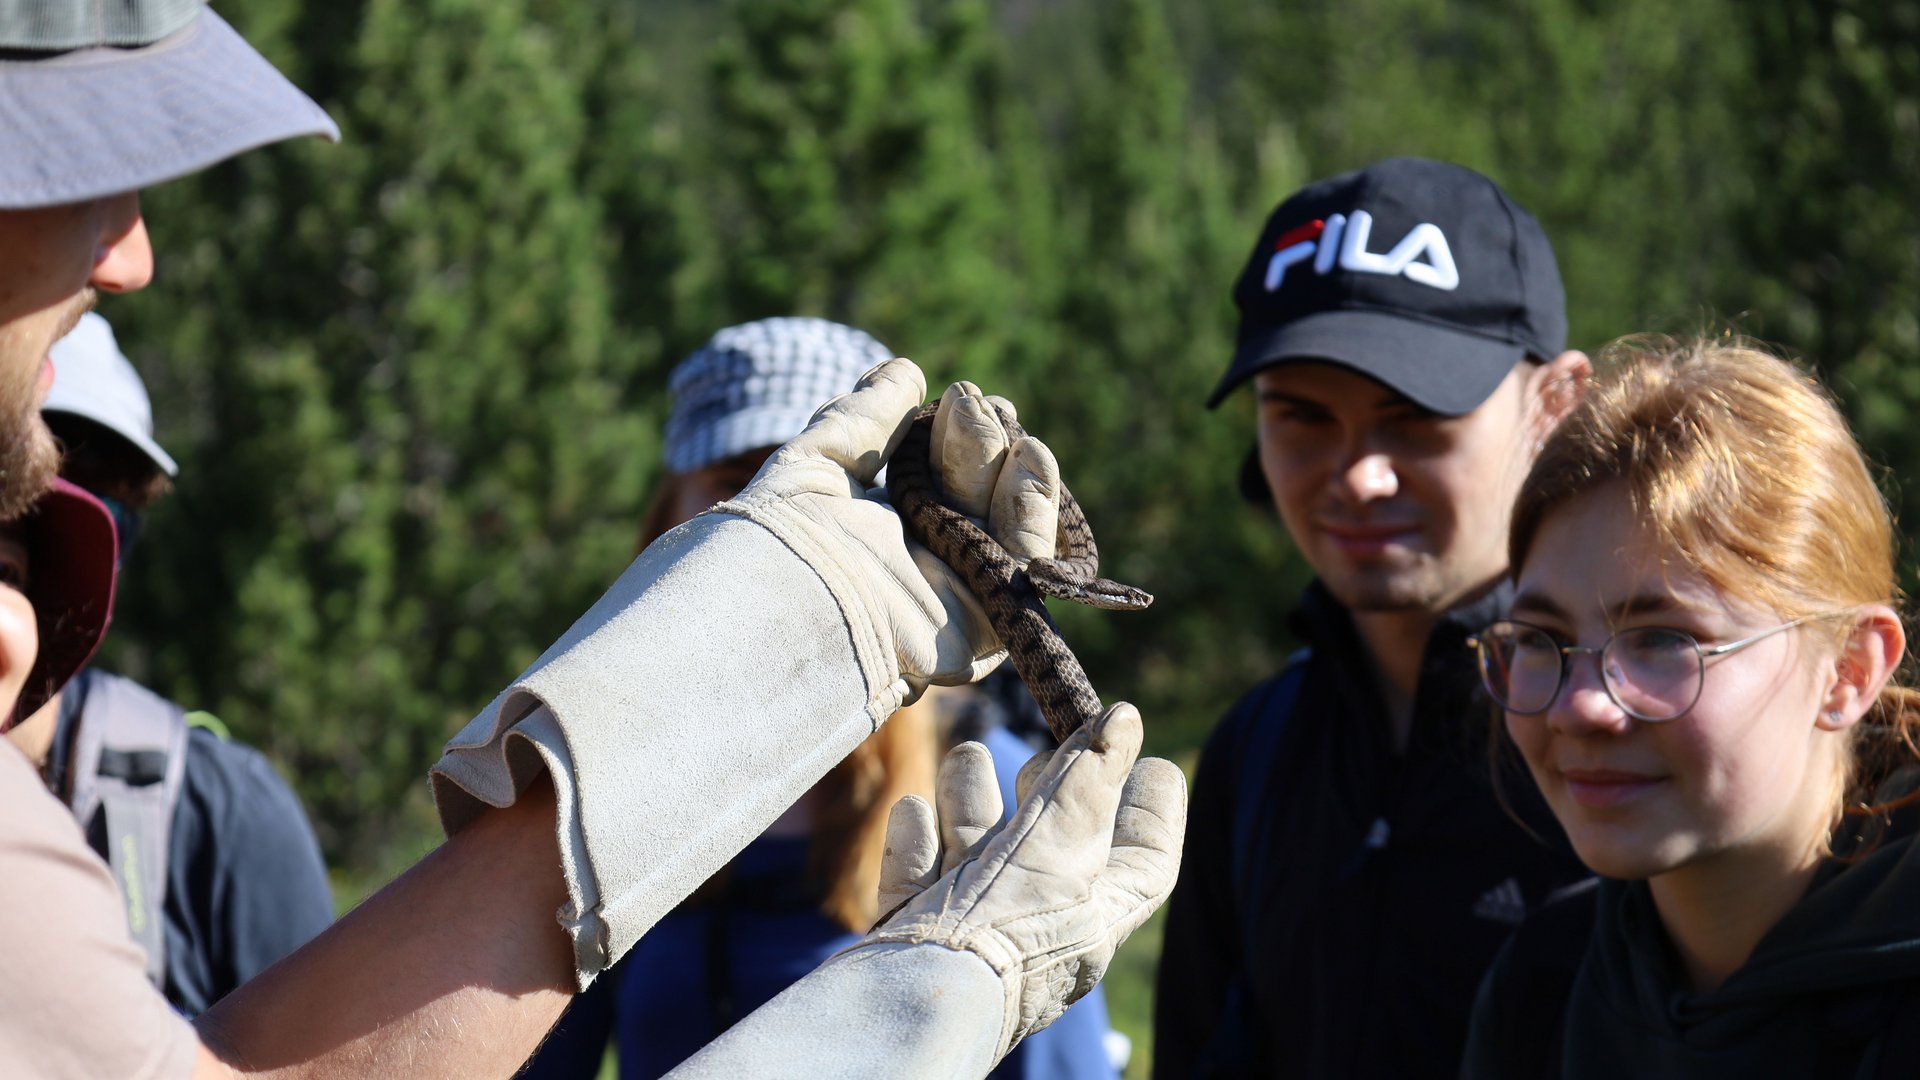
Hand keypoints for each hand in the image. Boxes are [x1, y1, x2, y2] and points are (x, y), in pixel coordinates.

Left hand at [718, 359, 1063, 713]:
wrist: (783, 600)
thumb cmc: (786, 534)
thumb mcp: (824, 456)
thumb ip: (869, 416)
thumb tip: (905, 371)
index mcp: (884, 530)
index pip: (943, 476)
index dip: (960, 433)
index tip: (961, 393)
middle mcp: (925, 564)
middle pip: (979, 495)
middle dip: (983, 442)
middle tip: (973, 399)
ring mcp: (958, 595)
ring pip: (1010, 526)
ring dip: (1012, 466)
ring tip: (1004, 415)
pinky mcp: (984, 627)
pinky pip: (1024, 565)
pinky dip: (1034, 510)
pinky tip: (1033, 454)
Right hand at [856, 702, 1186, 1059]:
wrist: (901, 1013)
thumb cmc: (994, 939)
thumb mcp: (1054, 849)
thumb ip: (1086, 784)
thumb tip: (1125, 720)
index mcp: (1092, 919)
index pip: (1146, 862)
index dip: (1154, 810)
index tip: (1148, 759)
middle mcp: (1038, 929)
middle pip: (1055, 848)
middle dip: (1050, 789)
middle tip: (1049, 747)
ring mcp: (973, 937)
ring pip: (980, 858)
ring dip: (972, 804)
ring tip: (967, 754)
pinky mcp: (913, 939)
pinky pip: (919, 885)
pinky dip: (916, 843)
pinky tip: (912, 808)